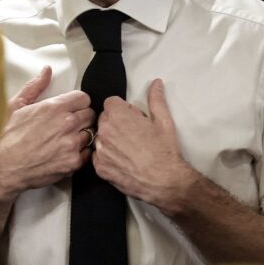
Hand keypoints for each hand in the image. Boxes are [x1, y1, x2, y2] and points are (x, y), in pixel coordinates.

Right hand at [0, 66, 94, 207]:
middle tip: (69, 125)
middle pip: (90, 115)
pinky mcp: (73, 162)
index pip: (84, 98)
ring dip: (81, 136)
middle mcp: (67, 124)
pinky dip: (80, 153)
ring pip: (90, 134)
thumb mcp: (16, 105)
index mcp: (55, 107)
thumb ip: (35, 86)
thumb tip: (47, 70)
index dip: (78, 103)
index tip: (72, 109)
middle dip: (81, 118)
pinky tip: (66, 153)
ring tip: (66, 140)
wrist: (2, 168)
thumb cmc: (7, 137)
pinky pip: (87, 153)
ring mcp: (71, 144)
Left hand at [93, 79, 197, 214]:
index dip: (123, 109)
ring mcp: (100, 151)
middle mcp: (105, 131)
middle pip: (104, 119)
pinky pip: (98, 156)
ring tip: (129, 149)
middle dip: (116, 122)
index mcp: (118, 116)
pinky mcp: (100, 168)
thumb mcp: (163, 121)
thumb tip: (155, 82)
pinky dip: (108, 156)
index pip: (111, 103)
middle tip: (133, 133)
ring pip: (101, 137)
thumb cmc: (164, 150)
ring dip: (111, 139)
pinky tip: (123, 160)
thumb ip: (156, 99)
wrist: (164, 181)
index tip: (133, 118)